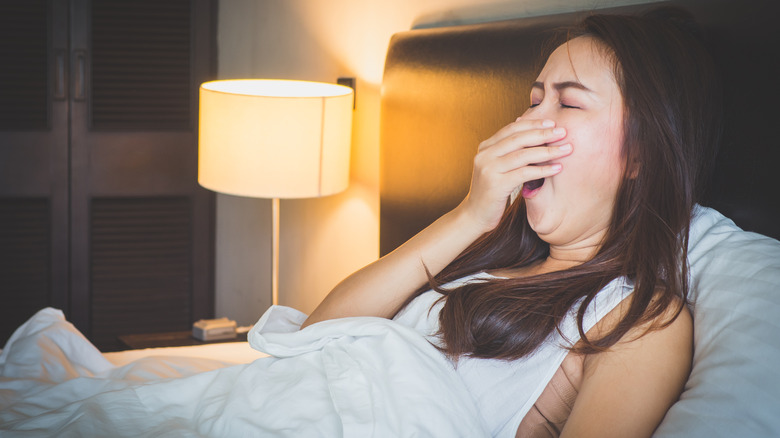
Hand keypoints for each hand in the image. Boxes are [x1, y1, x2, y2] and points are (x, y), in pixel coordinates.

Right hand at [457, 118, 571, 231]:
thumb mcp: (496, 167)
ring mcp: (488, 169)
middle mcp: (484, 155)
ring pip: (523, 155)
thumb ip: (508, 152)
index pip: (511, 129)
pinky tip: (557, 168)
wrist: (474, 216)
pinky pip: (524, 173)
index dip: (533, 124)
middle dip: (543, 134)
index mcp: (485, 148)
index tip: (552, 123)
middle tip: (563, 132)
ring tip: (566, 149)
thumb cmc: (491, 192)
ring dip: (548, 151)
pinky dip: (543, 170)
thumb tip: (530, 134)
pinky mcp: (496, 185)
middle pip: (518, 139)